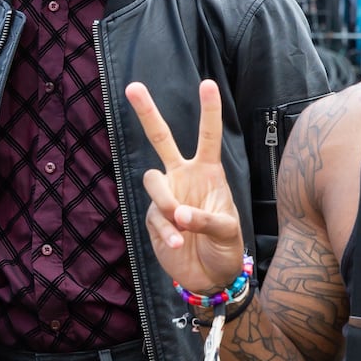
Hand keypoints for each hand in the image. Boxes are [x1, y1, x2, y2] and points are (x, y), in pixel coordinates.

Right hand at [124, 78, 246, 295]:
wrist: (209, 276)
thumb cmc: (226, 246)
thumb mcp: (228, 230)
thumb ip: (206, 219)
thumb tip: (179, 214)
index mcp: (208, 172)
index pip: (208, 136)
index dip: (209, 111)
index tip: (207, 84)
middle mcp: (183, 177)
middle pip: (161, 138)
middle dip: (147, 112)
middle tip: (133, 87)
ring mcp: (166, 196)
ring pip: (152, 180)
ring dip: (166, 200)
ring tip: (181, 224)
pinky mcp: (154, 218)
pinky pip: (154, 215)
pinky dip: (166, 230)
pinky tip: (177, 242)